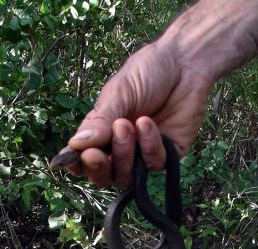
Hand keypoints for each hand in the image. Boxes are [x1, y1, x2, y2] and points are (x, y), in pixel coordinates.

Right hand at [57, 39, 214, 186]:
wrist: (185, 63)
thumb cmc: (148, 73)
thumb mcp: (117, 93)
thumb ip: (99, 121)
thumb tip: (75, 145)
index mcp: (103, 132)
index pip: (85, 159)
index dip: (78, 165)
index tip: (72, 161)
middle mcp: (122, 148)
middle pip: (104, 176)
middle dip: (98, 167)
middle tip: (94, 154)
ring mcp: (144, 154)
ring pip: (126, 175)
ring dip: (123, 153)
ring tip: (125, 126)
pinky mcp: (168, 155)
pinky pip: (153, 164)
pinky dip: (148, 146)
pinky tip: (147, 123)